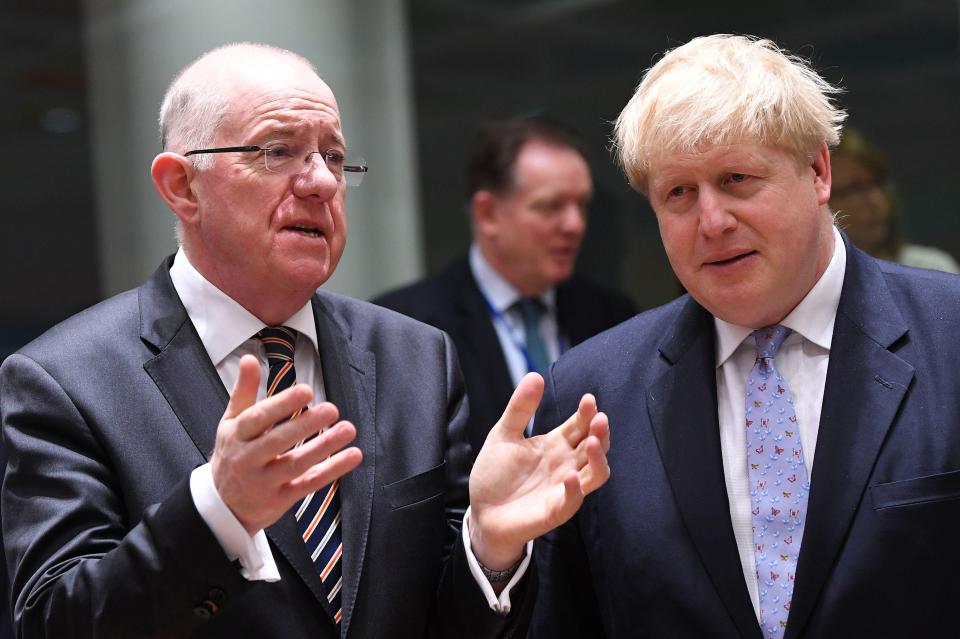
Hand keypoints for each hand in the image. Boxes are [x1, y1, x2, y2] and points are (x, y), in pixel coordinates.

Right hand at [211, 355, 362, 533]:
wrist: (222, 506)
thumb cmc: (232, 454)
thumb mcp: (231, 422)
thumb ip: (244, 391)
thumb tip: (249, 358)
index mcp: (236, 436)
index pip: (257, 418)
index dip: (282, 404)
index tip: (306, 391)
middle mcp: (247, 459)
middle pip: (277, 441)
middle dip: (305, 425)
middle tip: (331, 409)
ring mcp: (263, 482)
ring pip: (296, 464)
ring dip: (324, 447)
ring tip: (347, 429)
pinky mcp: (280, 499)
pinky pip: (309, 484)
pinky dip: (332, 470)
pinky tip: (352, 455)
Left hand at [468, 373, 609, 569]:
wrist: (482, 512)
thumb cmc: (496, 474)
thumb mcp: (503, 435)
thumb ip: (520, 408)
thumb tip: (535, 374)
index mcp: (556, 444)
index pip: (579, 425)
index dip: (587, 413)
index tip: (588, 400)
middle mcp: (566, 464)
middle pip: (595, 446)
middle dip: (600, 432)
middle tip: (599, 418)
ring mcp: (564, 488)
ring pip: (596, 473)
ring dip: (599, 458)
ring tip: (594, 442)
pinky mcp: (555, 510)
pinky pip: (573, 501)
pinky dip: (575, 490)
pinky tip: (569, 476)